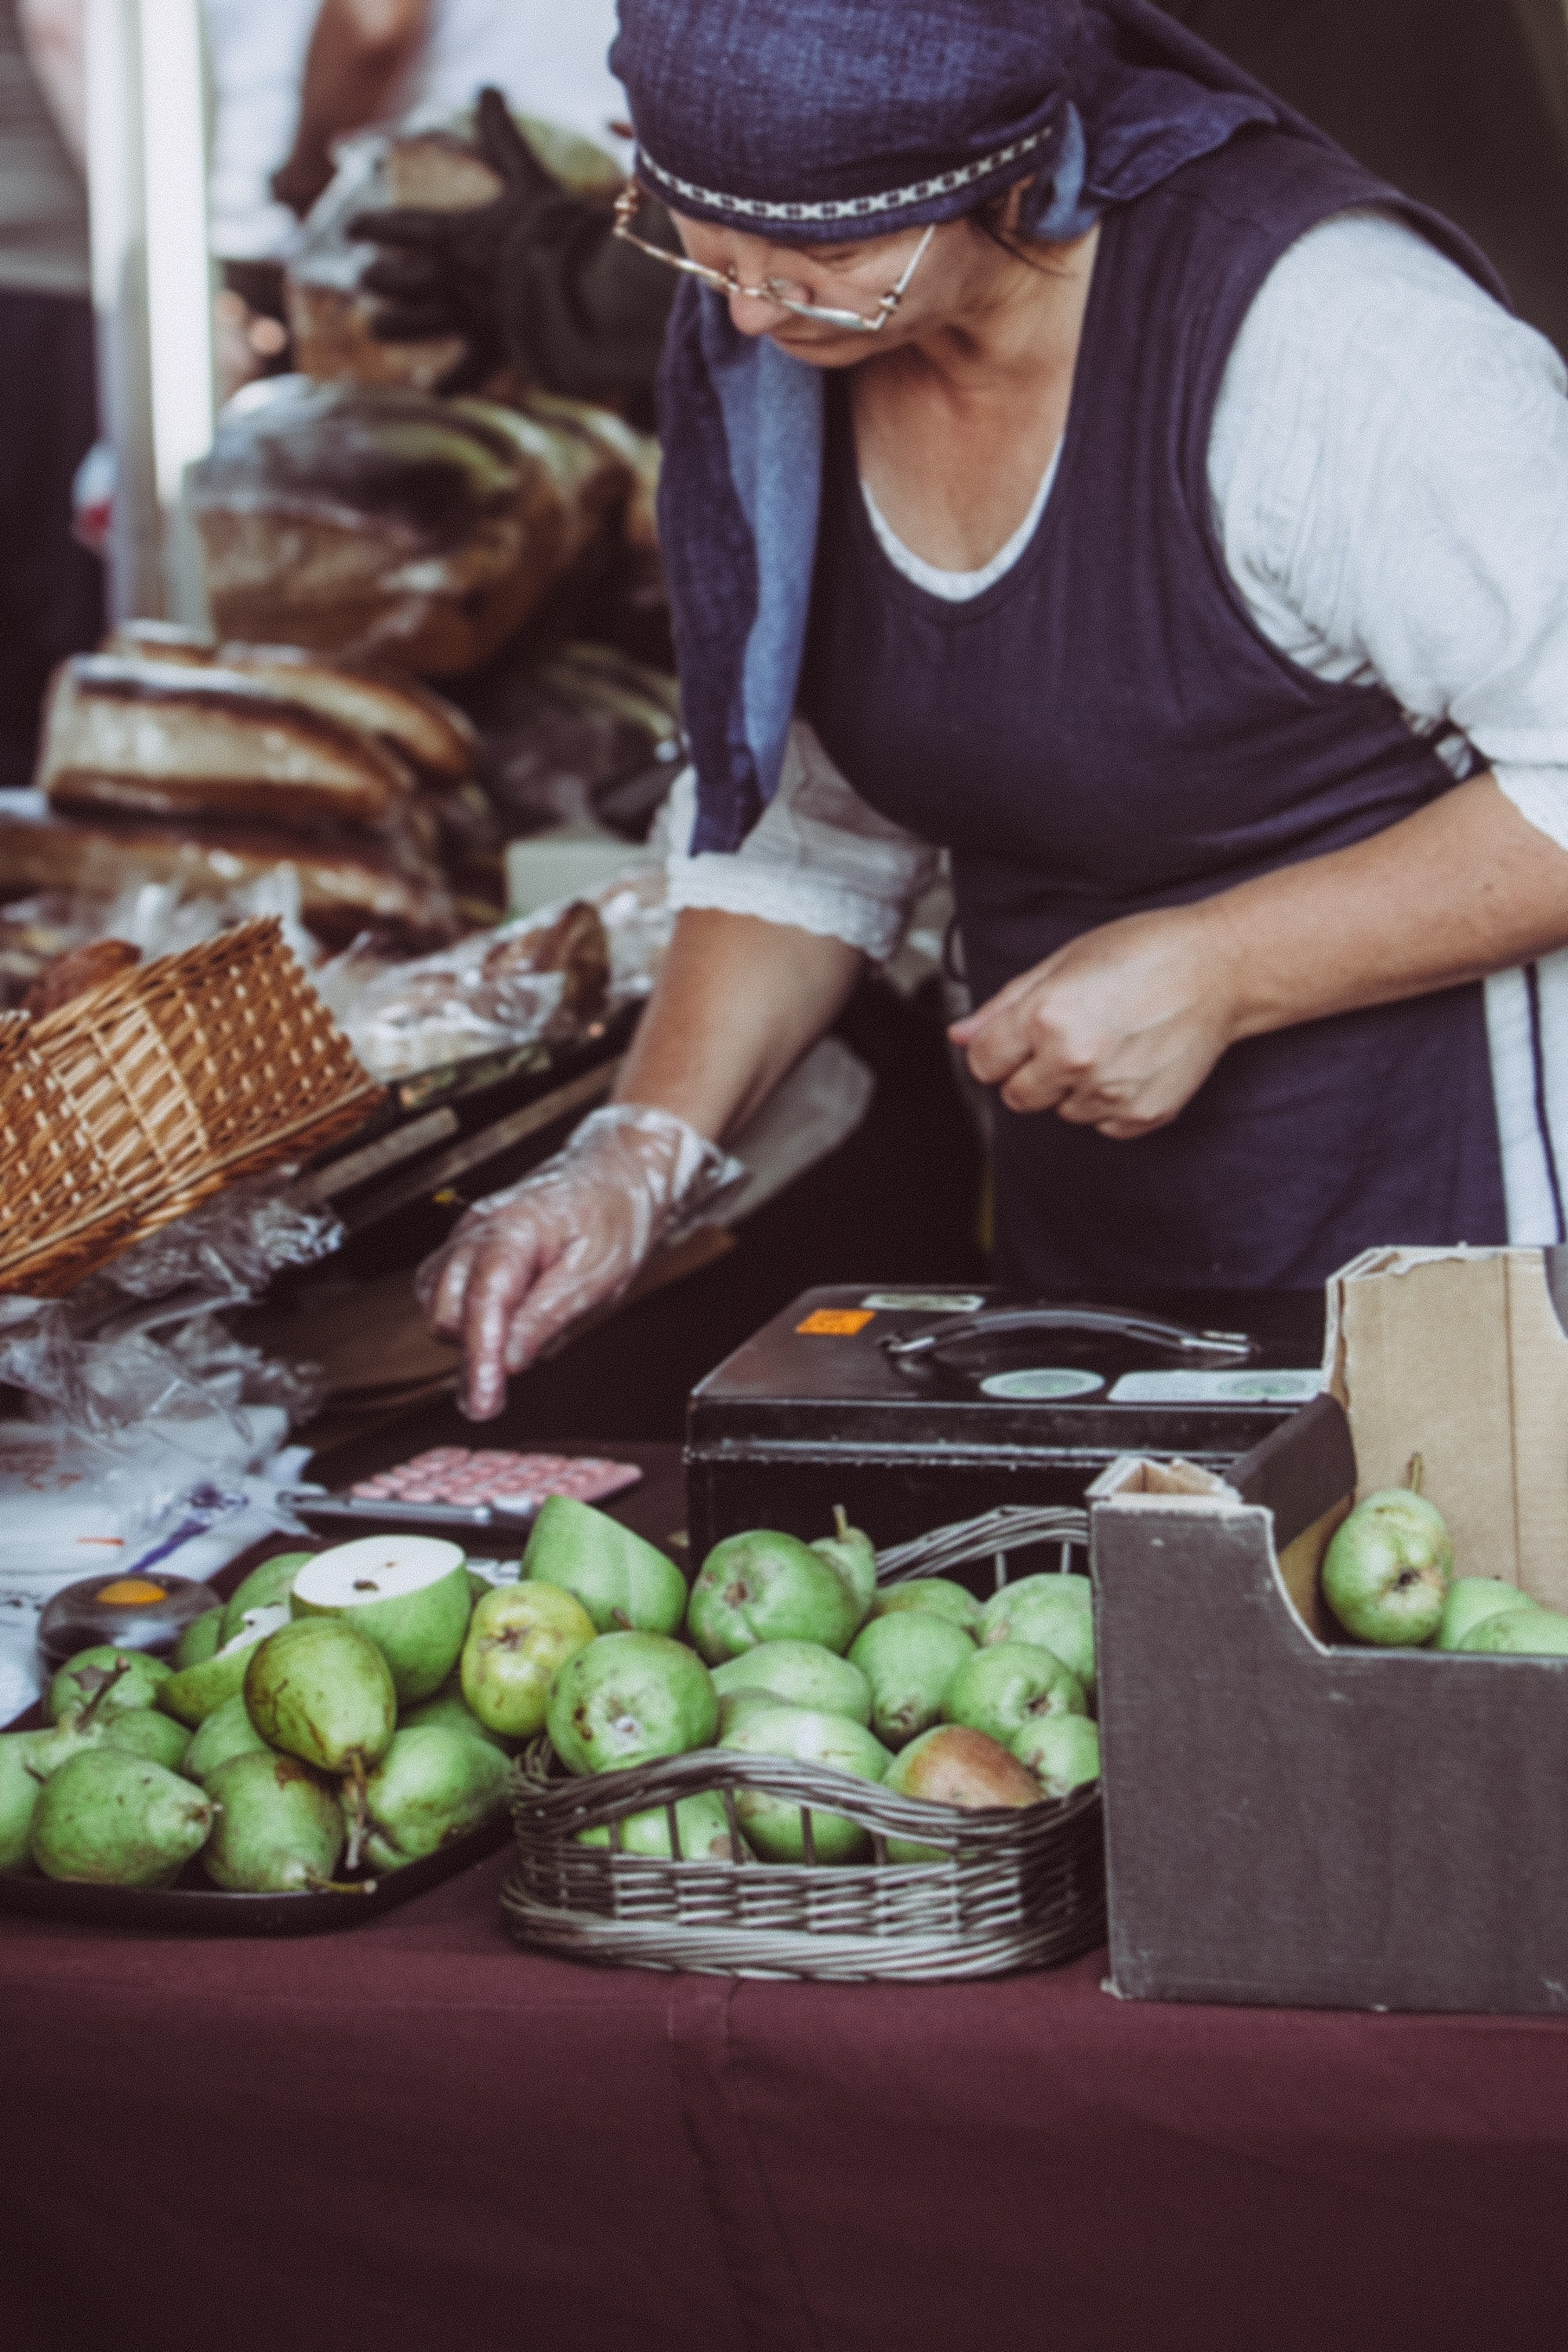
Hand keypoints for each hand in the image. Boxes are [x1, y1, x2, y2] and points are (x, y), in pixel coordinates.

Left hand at [349, 86, 673, 400]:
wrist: (582, 290)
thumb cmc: (555, 229)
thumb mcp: (526, 175)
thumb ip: (501, 135)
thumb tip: (487, 86)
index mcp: (452, 235)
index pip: (397, 228)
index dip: (371, 226)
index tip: (351, 229)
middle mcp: (450, 280)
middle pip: (396, 280)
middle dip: (377, 278)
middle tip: (365, 279)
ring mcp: (468, 318)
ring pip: (414, 325)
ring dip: (391, 327)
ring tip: (374, 329)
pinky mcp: (494, 351)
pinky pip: (464, 372)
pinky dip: (448, 383)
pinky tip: (432, 390)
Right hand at [416, 1104, 736, 1419]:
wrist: (611, 1177)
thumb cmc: (611, 1218)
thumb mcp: (599, 1273)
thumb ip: (549, 1315)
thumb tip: (509, 1362)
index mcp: (512, 1230)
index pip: (482, 1303)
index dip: (479, 1359)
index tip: (483, 1404)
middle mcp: (475, 1231)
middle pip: (445, 1312)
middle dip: (477, 1350)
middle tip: (527, 1363)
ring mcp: (464, 1239)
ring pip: (438, 1307)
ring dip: (474, 1334)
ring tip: (531, 1325)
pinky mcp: (464, 1251)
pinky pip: (446, 1295)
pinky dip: (472, 1318)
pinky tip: (512, 1314)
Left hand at [948, 901, 1243, 1139]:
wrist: (1220, 968)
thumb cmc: (1145, 952)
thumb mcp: (1063, 962)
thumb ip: (1004, 1006)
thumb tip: (960, 1036)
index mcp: (1045, 1018)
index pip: (983, 1063)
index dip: (997, 1048)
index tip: (1018, 1036)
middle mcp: (1074, 1061)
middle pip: (1016, 1096)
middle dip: (1030, 1071)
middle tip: (1070, 1035)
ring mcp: (1110, 1093)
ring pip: (1061, 1111)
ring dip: (1072, 1087)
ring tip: (1110, 1041)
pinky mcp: (1142, 1114)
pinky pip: (1102, 1124)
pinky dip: (1108, 1102)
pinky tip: (1131, 1061)